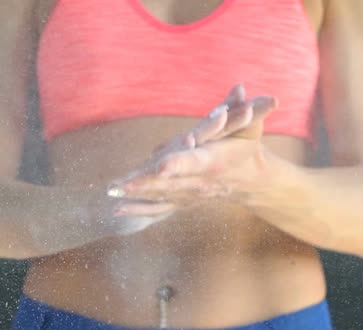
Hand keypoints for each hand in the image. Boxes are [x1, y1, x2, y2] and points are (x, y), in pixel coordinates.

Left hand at [109, 85, 278, 216]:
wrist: (250, 181)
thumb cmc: (246, 149)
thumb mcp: (248, 128)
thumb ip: (241, 110)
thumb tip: (238, 87)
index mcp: (212, 161)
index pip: (192, 162)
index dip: (177, 165)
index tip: (160, 167)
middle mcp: (200, 182)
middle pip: (168, 183)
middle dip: (143, 184)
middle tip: (118, 185)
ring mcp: (190, 195)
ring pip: (159, 196)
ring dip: (134, 196)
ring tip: (111, 192)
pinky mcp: (184, 201)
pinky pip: (160, 209)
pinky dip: (139, 210)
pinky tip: (116, 210)